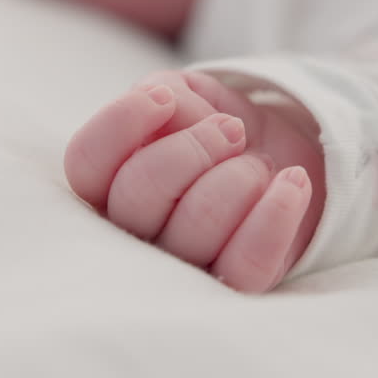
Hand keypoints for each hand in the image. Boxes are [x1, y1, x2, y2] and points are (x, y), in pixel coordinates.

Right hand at [64, 71, 324, 292]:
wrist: (278, 153)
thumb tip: (166, 106)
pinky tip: (292, 181)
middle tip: (231, 130)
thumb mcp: (187, 96)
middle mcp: (133, 232)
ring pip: (196, 226)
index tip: (166, 98)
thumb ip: (165, 95)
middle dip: (194, 147)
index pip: (86, 161)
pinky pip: (244, 266)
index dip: (122, 122)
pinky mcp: (236, 282)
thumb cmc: (215, 126)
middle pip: (138, 193)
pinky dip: (276, 214)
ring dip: (241, 175)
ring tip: (259, 162)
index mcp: (108, 182)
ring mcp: (183, 265)